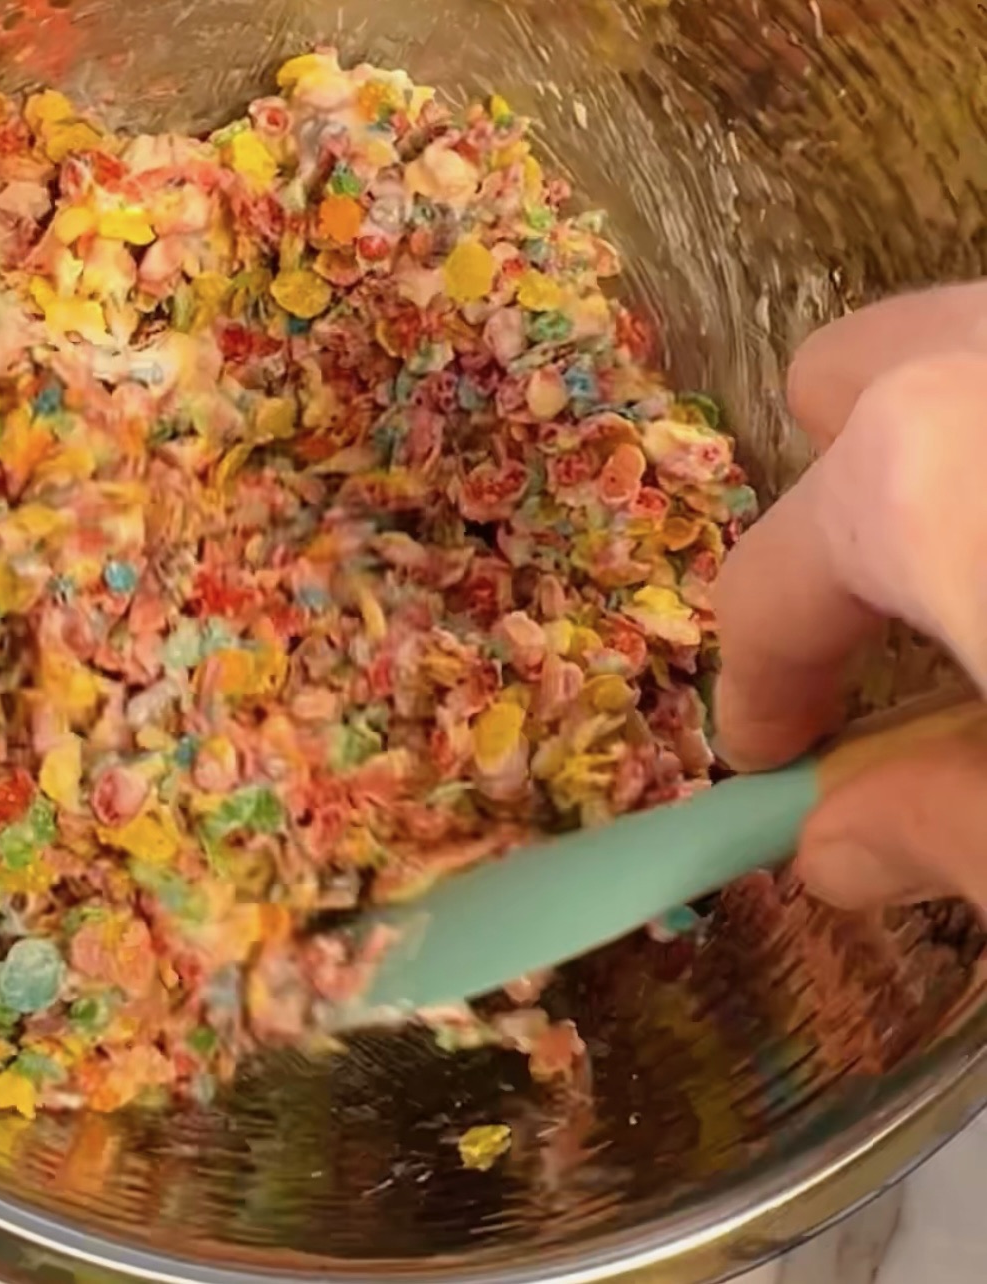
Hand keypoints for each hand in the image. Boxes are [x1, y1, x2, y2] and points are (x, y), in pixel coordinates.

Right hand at [714, 282, 986, 911]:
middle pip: (863, 369)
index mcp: (935, 474)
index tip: (773, 758)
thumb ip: (953, 832)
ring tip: (986, 576)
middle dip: (850, 486)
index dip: (756, 689)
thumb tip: (838, 849)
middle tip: (896, 608)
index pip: (772, 585)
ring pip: (976, 353)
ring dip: (962, 455)